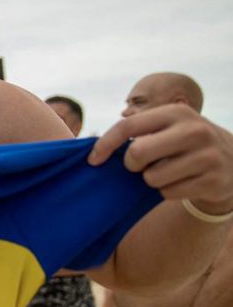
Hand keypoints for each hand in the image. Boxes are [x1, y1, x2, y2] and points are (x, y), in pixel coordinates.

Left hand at [90, 104, 232, 214]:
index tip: (93, 160)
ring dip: (152, 180)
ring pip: (151, 178)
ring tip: (168, 172)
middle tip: (142, 165)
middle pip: (137, 153)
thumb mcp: (168, 127)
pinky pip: (168, 193)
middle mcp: (194, 131)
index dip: (104, 144)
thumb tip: (93, 148)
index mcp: (176, 113)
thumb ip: (138, 131)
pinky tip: (183, 182)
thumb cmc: (184, 143)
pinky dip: (168, 192)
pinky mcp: (213, 181)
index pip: (128, 126)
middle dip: (131, 165)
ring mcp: (207, 156)